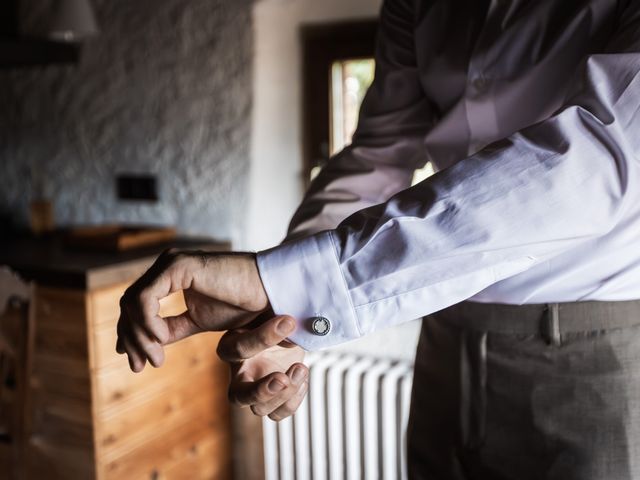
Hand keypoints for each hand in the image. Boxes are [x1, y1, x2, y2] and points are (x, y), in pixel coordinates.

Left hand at [117, 249, 269, 371]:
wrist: (270, 292)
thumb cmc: (243, 304)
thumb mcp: (200, 321)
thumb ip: (172, 327)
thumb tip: (148, 342)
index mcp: (171, 277)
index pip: (137, 306)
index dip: (130, 335)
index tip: (136, 363)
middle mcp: (168, 266)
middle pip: (129, 304)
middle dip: (130, 338)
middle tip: (139, 366)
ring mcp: (171, 263)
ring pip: (132, 302)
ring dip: (139, 335)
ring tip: (156, 358)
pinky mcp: (178, 266)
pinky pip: (146, 298)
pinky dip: (148, 323)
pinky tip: (160, 341)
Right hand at [217, 313, 307, 420]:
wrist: (287, 328)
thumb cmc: (274, 315)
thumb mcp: (272, 310)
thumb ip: (276, 314)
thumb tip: (292, 321)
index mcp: (231, 346)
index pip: (239, 348)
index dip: (263, 337)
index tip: (289, 322)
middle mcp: (239, 373)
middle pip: (238, 397)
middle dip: (263, 391)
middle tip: (283, 377)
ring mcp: (254, 389)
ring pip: (260, 409)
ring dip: (285, 394)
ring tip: (301, 369)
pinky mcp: (271, 399)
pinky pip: (278, 413)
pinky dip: (293, 401)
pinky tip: (302, 378)